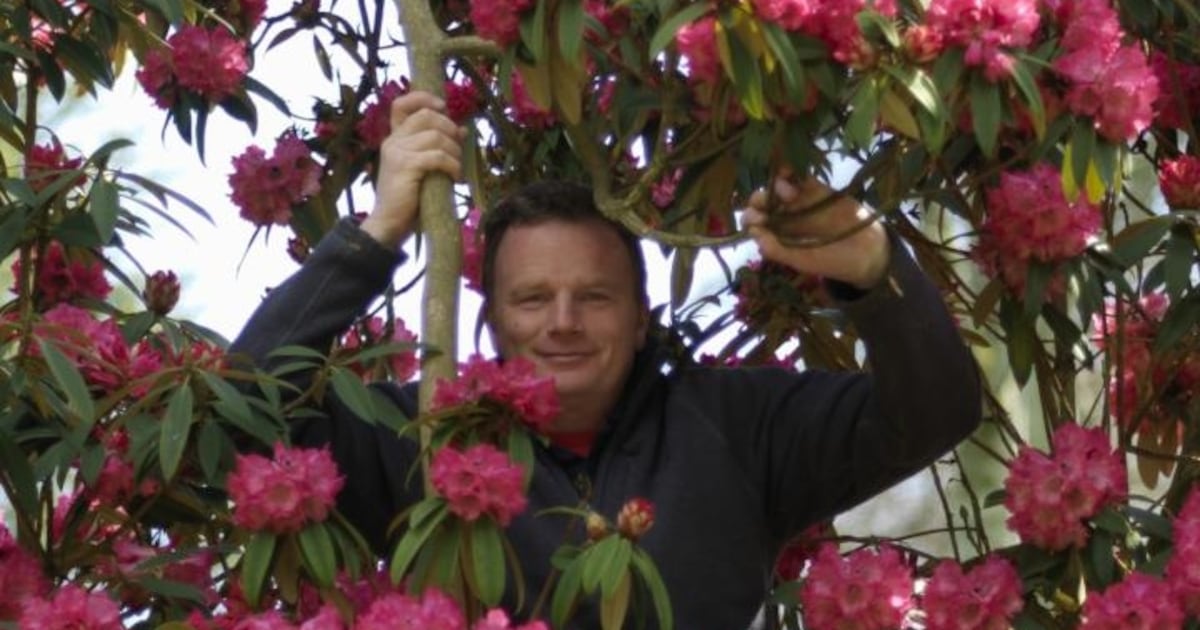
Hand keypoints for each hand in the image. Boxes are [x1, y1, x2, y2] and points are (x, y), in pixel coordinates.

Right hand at [360, 91, 466, 248]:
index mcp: (394, 138)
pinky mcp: (405, 166)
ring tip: (456, 169)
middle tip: (457, 149)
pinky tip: (456, 177)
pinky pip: (437, 156)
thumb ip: (438, 147)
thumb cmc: (409, 197)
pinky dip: (452, 165)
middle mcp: (393, 141)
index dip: (423, 99)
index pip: (402, 105)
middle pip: (426, 116)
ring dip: (454, 151)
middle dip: (449, 128)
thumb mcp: (424, 167)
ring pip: (436, 136)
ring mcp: (397, 153)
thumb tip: (462, 129)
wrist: (390, 223)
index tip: (443, 107)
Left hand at [742, 172, 889, 289]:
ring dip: (775, 185)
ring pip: (780, 188)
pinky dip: (793, 172)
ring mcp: (802, 202)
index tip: (755, 219)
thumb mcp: (804, 262)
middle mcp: (786, 217)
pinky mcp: (819, 189)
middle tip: (763, 201)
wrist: (870, 252)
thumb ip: (777, 250)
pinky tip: (790, 171)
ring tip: (783, 189)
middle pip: (764, 202)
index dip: (751, 218)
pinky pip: (802, 178)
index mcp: (778, 235)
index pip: (756, 223)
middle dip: (759, 199)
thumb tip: (753, 233)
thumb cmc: (834, 262)